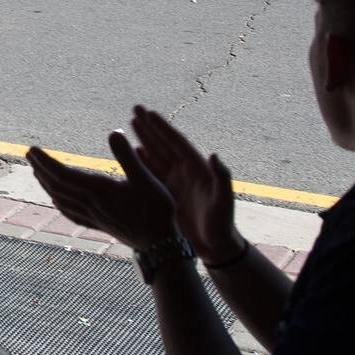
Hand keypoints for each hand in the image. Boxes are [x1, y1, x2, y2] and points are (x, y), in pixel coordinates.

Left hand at [27, 130, 179, 250]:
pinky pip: (70, 213)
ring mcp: (92, 216)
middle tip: (29, 153)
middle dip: (41, 168)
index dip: (45, 162)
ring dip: (46, 184)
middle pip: (57, 185)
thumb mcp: (145, 179)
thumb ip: (128, 156)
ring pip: (61, 199)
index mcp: (98, 190)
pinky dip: (59, 203)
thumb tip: (114, 131)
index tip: (32, 149)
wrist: (159, 245)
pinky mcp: (98, 224)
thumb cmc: (156, 210)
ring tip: (37, 171)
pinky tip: (57, 200)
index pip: (63, 174)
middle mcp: (90, 204)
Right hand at [127, 105, 242, 263]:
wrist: (216, 246)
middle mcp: (185, 171)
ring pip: (156, 154)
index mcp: (197, 169)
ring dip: (144, 138)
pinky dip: (143, 160)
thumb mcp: (223, 201)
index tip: (148, 113)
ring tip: (130, 123)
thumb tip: (214, 155)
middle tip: (135, 108)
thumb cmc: (222, 224)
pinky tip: (134, 151)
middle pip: (164, 143)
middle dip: (150, 126)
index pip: (177, 143)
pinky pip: (153, 172)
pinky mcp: (168, 193)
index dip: (162, 128)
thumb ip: (221, 178)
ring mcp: (176, 181)